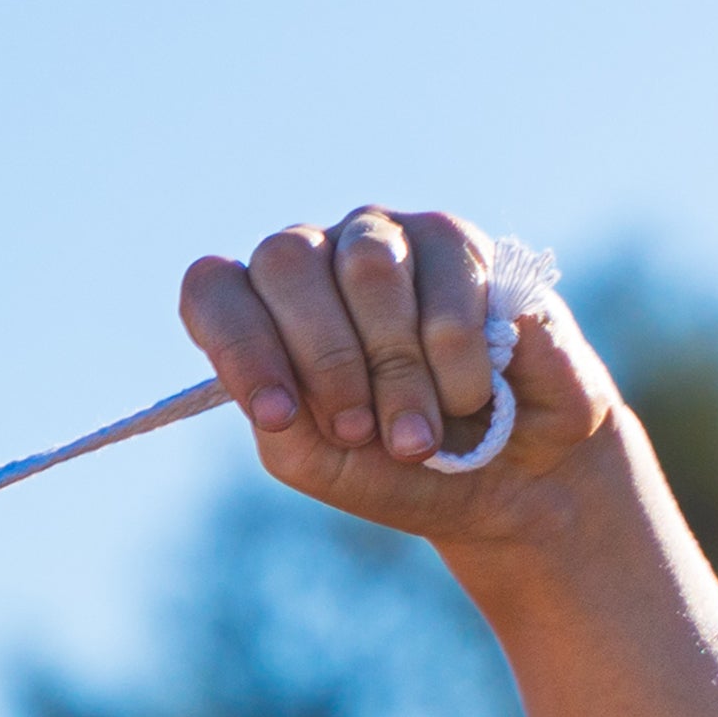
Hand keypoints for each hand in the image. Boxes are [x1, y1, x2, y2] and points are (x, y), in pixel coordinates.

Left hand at [180, 208, 621, 547]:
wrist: (504, 476)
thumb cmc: (397, 468)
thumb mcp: (321, 463)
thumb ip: (283, 424)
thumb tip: (278, 386)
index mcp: (261, 313)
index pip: (212, 289)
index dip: (239, 346)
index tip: (277, 415)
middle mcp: (313, 262)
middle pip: (284, 262)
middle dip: (324, 359)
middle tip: (357, 431)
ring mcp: (381, 240)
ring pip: (368, 268)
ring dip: (395, 368)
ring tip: (417, 437)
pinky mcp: (455, 241)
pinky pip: (446, 284)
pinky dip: (455, 358)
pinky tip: (470, 396)